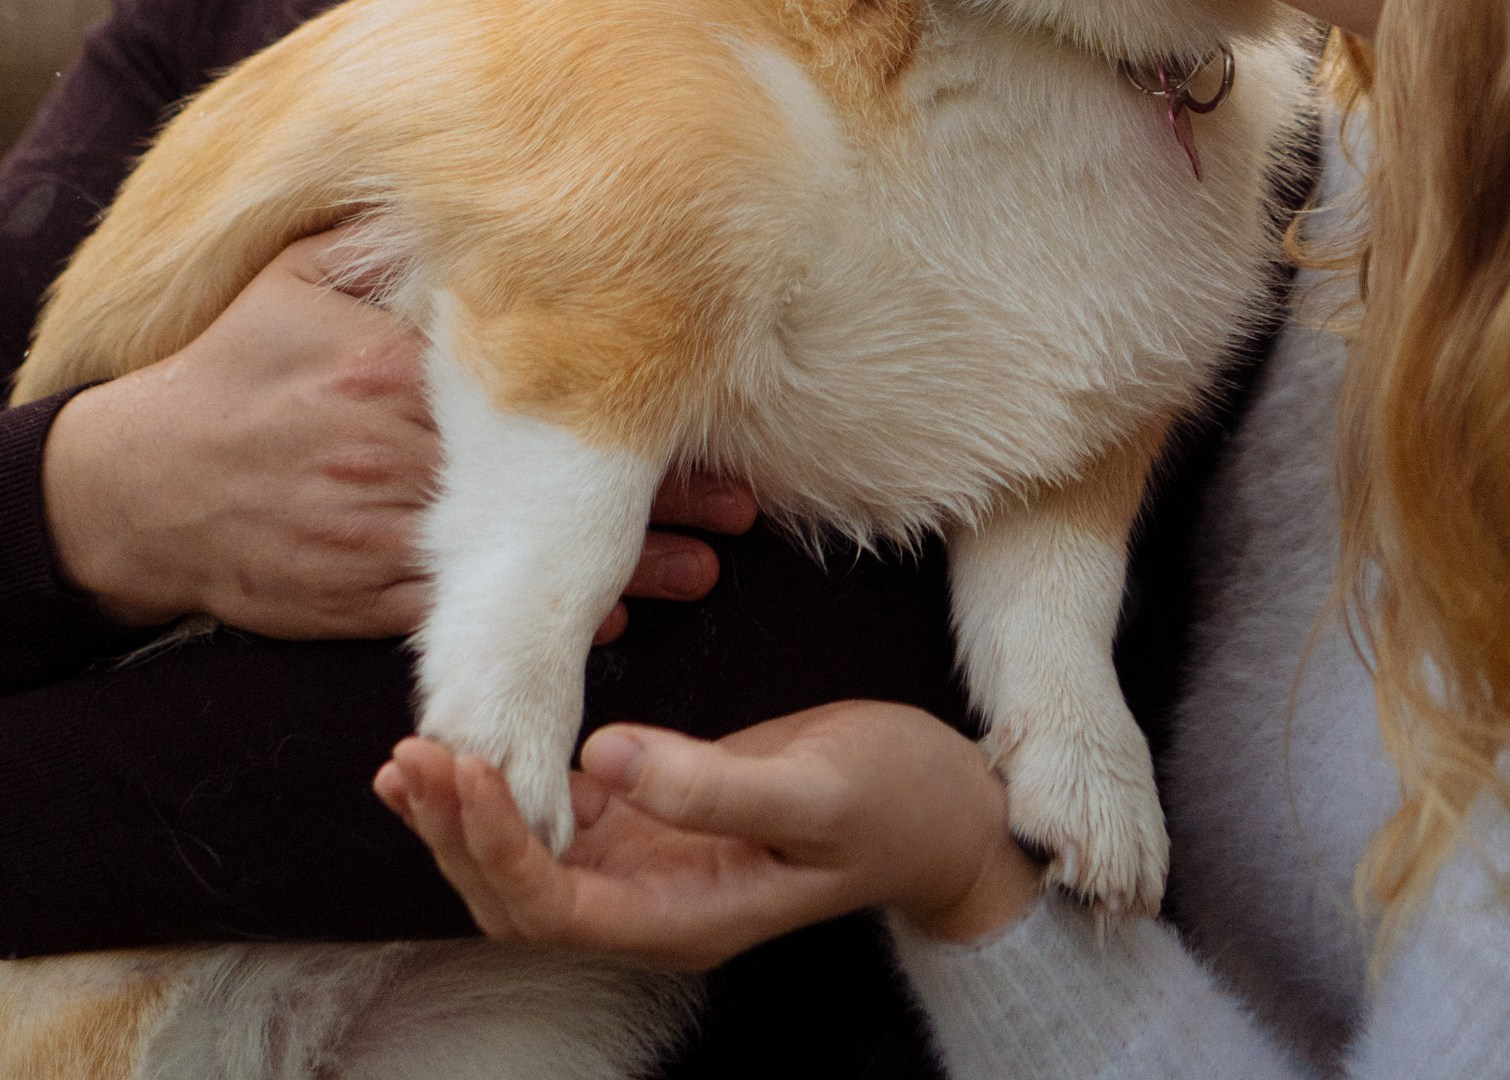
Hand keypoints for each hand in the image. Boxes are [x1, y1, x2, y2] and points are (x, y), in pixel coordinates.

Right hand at [40, 227, 755, 638]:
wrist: (137, 488)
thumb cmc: (230, 365)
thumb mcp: (297, 275)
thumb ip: (384, 238)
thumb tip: (467, 177)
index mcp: (390, 370)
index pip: (531, 389)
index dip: (621, 403)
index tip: (700, 405)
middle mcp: (394, 457)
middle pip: (546, 481)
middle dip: (650, 501)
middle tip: (740, 511)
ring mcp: (378, 538)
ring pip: (520, 561)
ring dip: (616, 576)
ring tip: (705, 574)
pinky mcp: (358, 601)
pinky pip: (467, 617)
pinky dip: (530, 623)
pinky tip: (602, 625)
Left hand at [376, 703, 1043, 964]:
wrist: (944, 809)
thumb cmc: (892, 801)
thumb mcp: (815, 792)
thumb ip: (708, 784)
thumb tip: (601, 755)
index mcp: (682, 917)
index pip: (551, 903)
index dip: (494, 842)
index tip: (461, 766)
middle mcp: (652, 905)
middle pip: (518, 896)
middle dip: (457, 833)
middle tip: (412, 755)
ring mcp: (652, 867)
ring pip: (528, 861)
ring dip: (468, 815)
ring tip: (414, 754)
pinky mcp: (659, 819)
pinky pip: (561, 817)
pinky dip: (510, 786)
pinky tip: (480, 744)